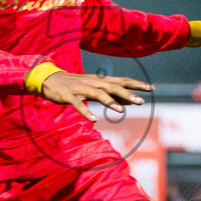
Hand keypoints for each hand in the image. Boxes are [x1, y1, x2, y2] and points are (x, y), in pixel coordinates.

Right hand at [38, 71, 152, 121]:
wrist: (49, 80)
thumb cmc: (75, 86)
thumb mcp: (95, 89)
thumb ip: (111, 95)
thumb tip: (129, 101)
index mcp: (100, 81)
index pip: (121, 81)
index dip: (136, 84)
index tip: (151, 88)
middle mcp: (93, 83)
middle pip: (113, 87)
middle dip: (128, 94)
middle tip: (141, 102)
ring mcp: (80, 89)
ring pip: (98, 94)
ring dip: (110, 102)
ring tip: (120, 111)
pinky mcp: (68, 96)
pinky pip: (78, 104)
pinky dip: (86, 112)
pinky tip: (94, 120)